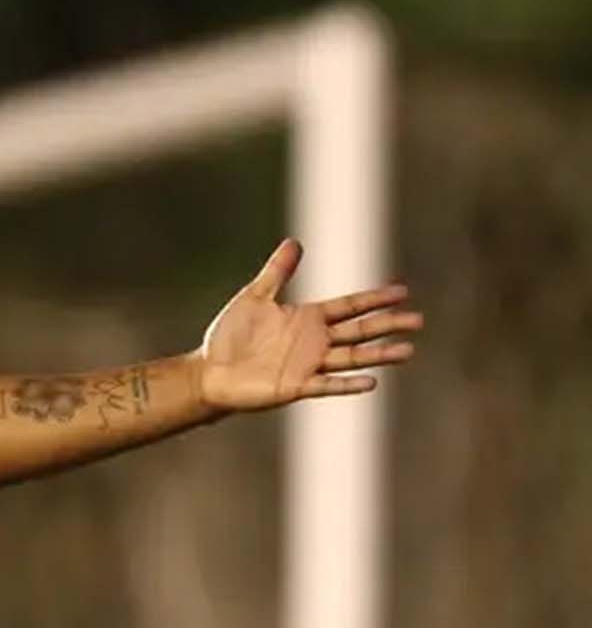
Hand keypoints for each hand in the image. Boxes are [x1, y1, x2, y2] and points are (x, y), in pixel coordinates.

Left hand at [196, 238, 422, 412]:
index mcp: (307, 318)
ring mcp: (307, 364)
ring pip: (351, 357)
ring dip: (378, 355)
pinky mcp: (295, 386)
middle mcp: (314, 341)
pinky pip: (327, 383)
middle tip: (418, 320)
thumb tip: (294, 241)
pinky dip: (348, 383)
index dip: (374, 299)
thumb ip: (277, 272)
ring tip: (407, 350)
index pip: (349, 306)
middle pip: (358, 331)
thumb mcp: (254, 297)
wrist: (209, 371)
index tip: (403, 292)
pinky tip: (372, 381)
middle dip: (387, 324)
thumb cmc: (229, 336)